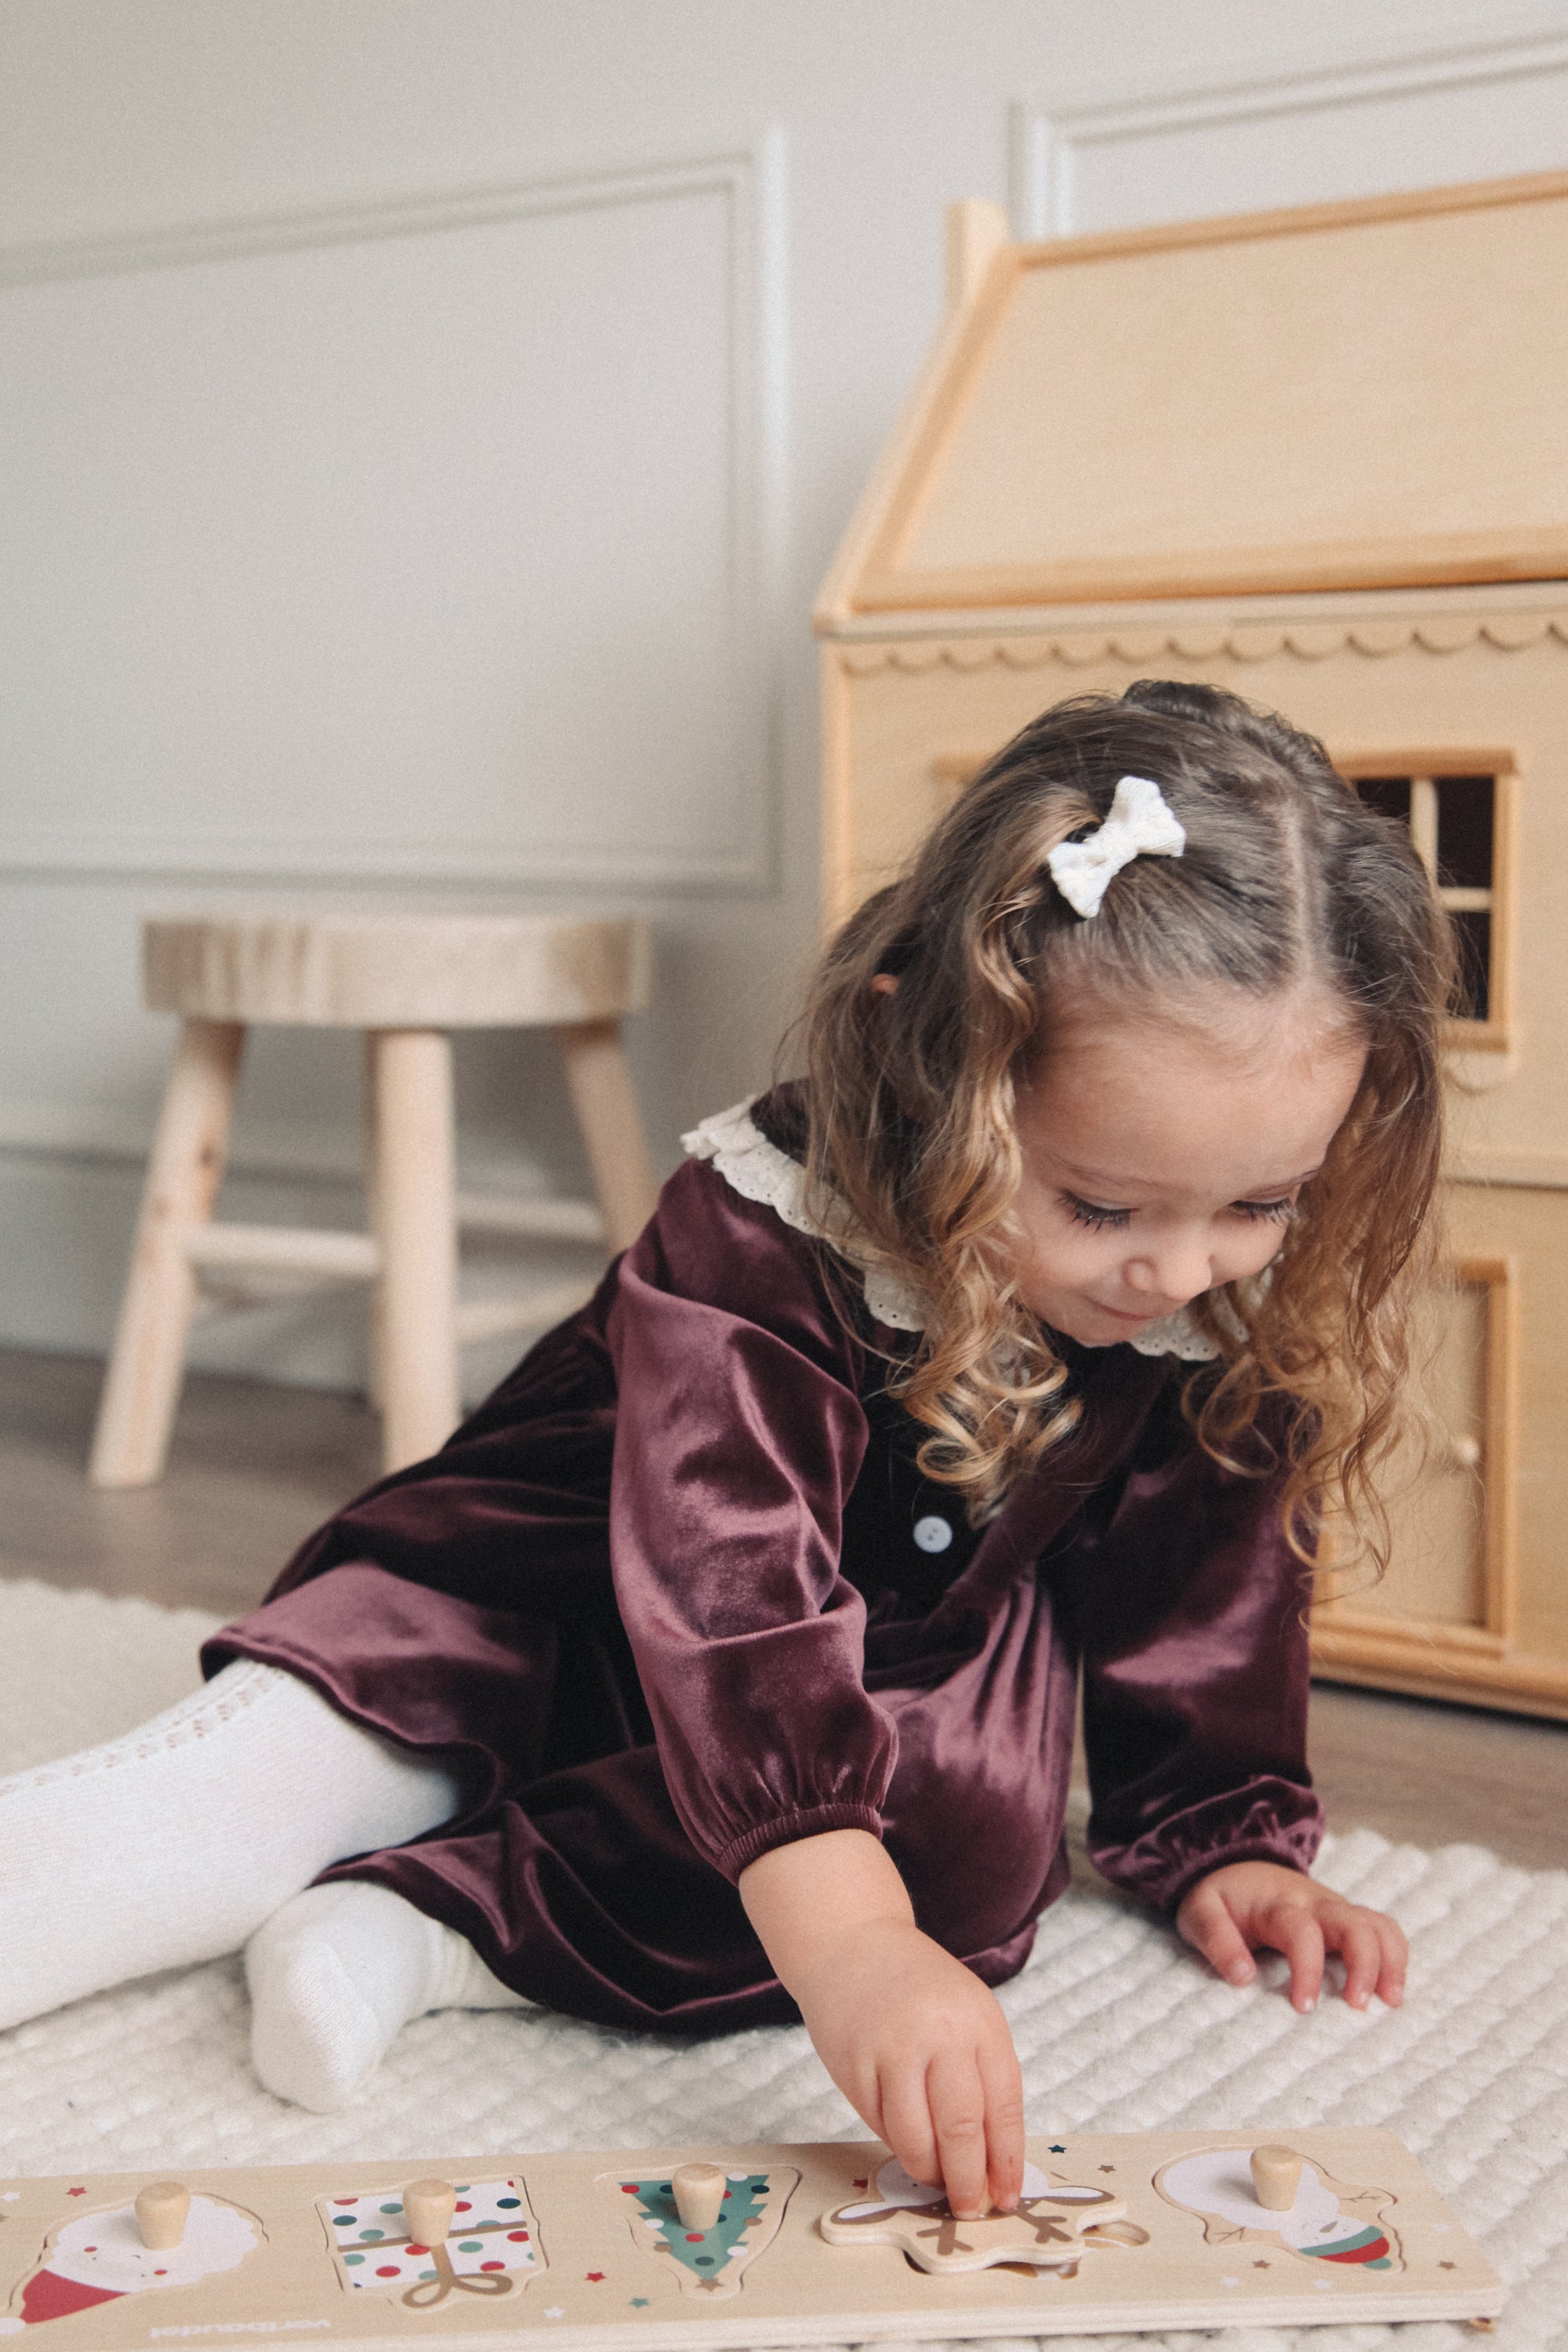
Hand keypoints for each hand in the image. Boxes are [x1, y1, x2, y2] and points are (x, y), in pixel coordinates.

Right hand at [792, 1916, 1023, 2220]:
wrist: (853, 1943)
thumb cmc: (918, 1987)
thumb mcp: (968, 2015)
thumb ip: (982, 2076)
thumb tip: (992, 2160)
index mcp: (979, 2022)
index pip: (1002, 2106)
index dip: (1006, 2160)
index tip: (1007, 2196)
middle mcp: (938, 2035)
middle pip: (960, 2129)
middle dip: (968, 2181)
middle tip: (970, 2207)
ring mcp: (891, 2050)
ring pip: (914, 2138)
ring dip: (927, 2171)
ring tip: (935, 2178)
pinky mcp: (853, 2065)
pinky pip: (879, 2125)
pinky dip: (894, 2143)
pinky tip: (903, 2141)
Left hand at [1176, 1860, 1406, 2013]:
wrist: (1237, 1864)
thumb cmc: (1220, 1898)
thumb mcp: (1201, 1912)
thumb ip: (1217, 1940)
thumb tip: (1243, 1977)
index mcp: (1277, 1904)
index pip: (1302, 1931)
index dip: (1308, 1969)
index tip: (1305, 2008)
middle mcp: (1315, 1904)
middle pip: (1354, 1922)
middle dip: (1365, 1963)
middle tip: (1359, 2007)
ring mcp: (1336, 1910)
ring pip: (1378, 1924)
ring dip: (1390, 1961)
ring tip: (1391, 2002)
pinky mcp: (1347, 1920)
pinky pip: (1383, 1930)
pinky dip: (1396, 1956)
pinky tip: (1393, 1991)